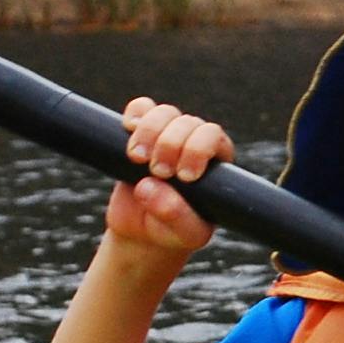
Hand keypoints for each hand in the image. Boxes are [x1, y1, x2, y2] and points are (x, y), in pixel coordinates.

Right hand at [103, 96, 232, 259]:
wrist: (144, 233)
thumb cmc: (174, 232)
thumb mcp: (184, 234)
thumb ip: (176, 215)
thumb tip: (150, 186)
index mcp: (215, 162)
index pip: (213, 137)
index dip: (197, 149)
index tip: (184, 177)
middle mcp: (194, 143)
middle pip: (187, 122)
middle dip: (170, 144)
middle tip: (159, 172)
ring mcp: (167, 136)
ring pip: (164, 113)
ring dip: (149, 131)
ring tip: (137, 159)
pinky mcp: (140, 134)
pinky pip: (140, 108)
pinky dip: (135, 114)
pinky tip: (128, 129)